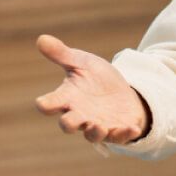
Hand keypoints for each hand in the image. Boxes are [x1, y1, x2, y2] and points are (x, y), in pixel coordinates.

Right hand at [34, 34, 148, 144]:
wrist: (121, 93)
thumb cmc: (95, 78)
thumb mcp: (82, 62)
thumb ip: (62, 54)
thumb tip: (41, 38)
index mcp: (68, 98)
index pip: (50, 104)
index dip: (46, 105)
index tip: (42, 103)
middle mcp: (80, 115)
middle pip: (68, 124)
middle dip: (69, 124)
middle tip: (71, 121)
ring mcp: (98, 125)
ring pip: (92, 135)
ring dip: (95, 132)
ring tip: (99, 126)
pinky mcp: (117, 130)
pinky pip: (120, 136)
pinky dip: (126, 133)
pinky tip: (133, 128)